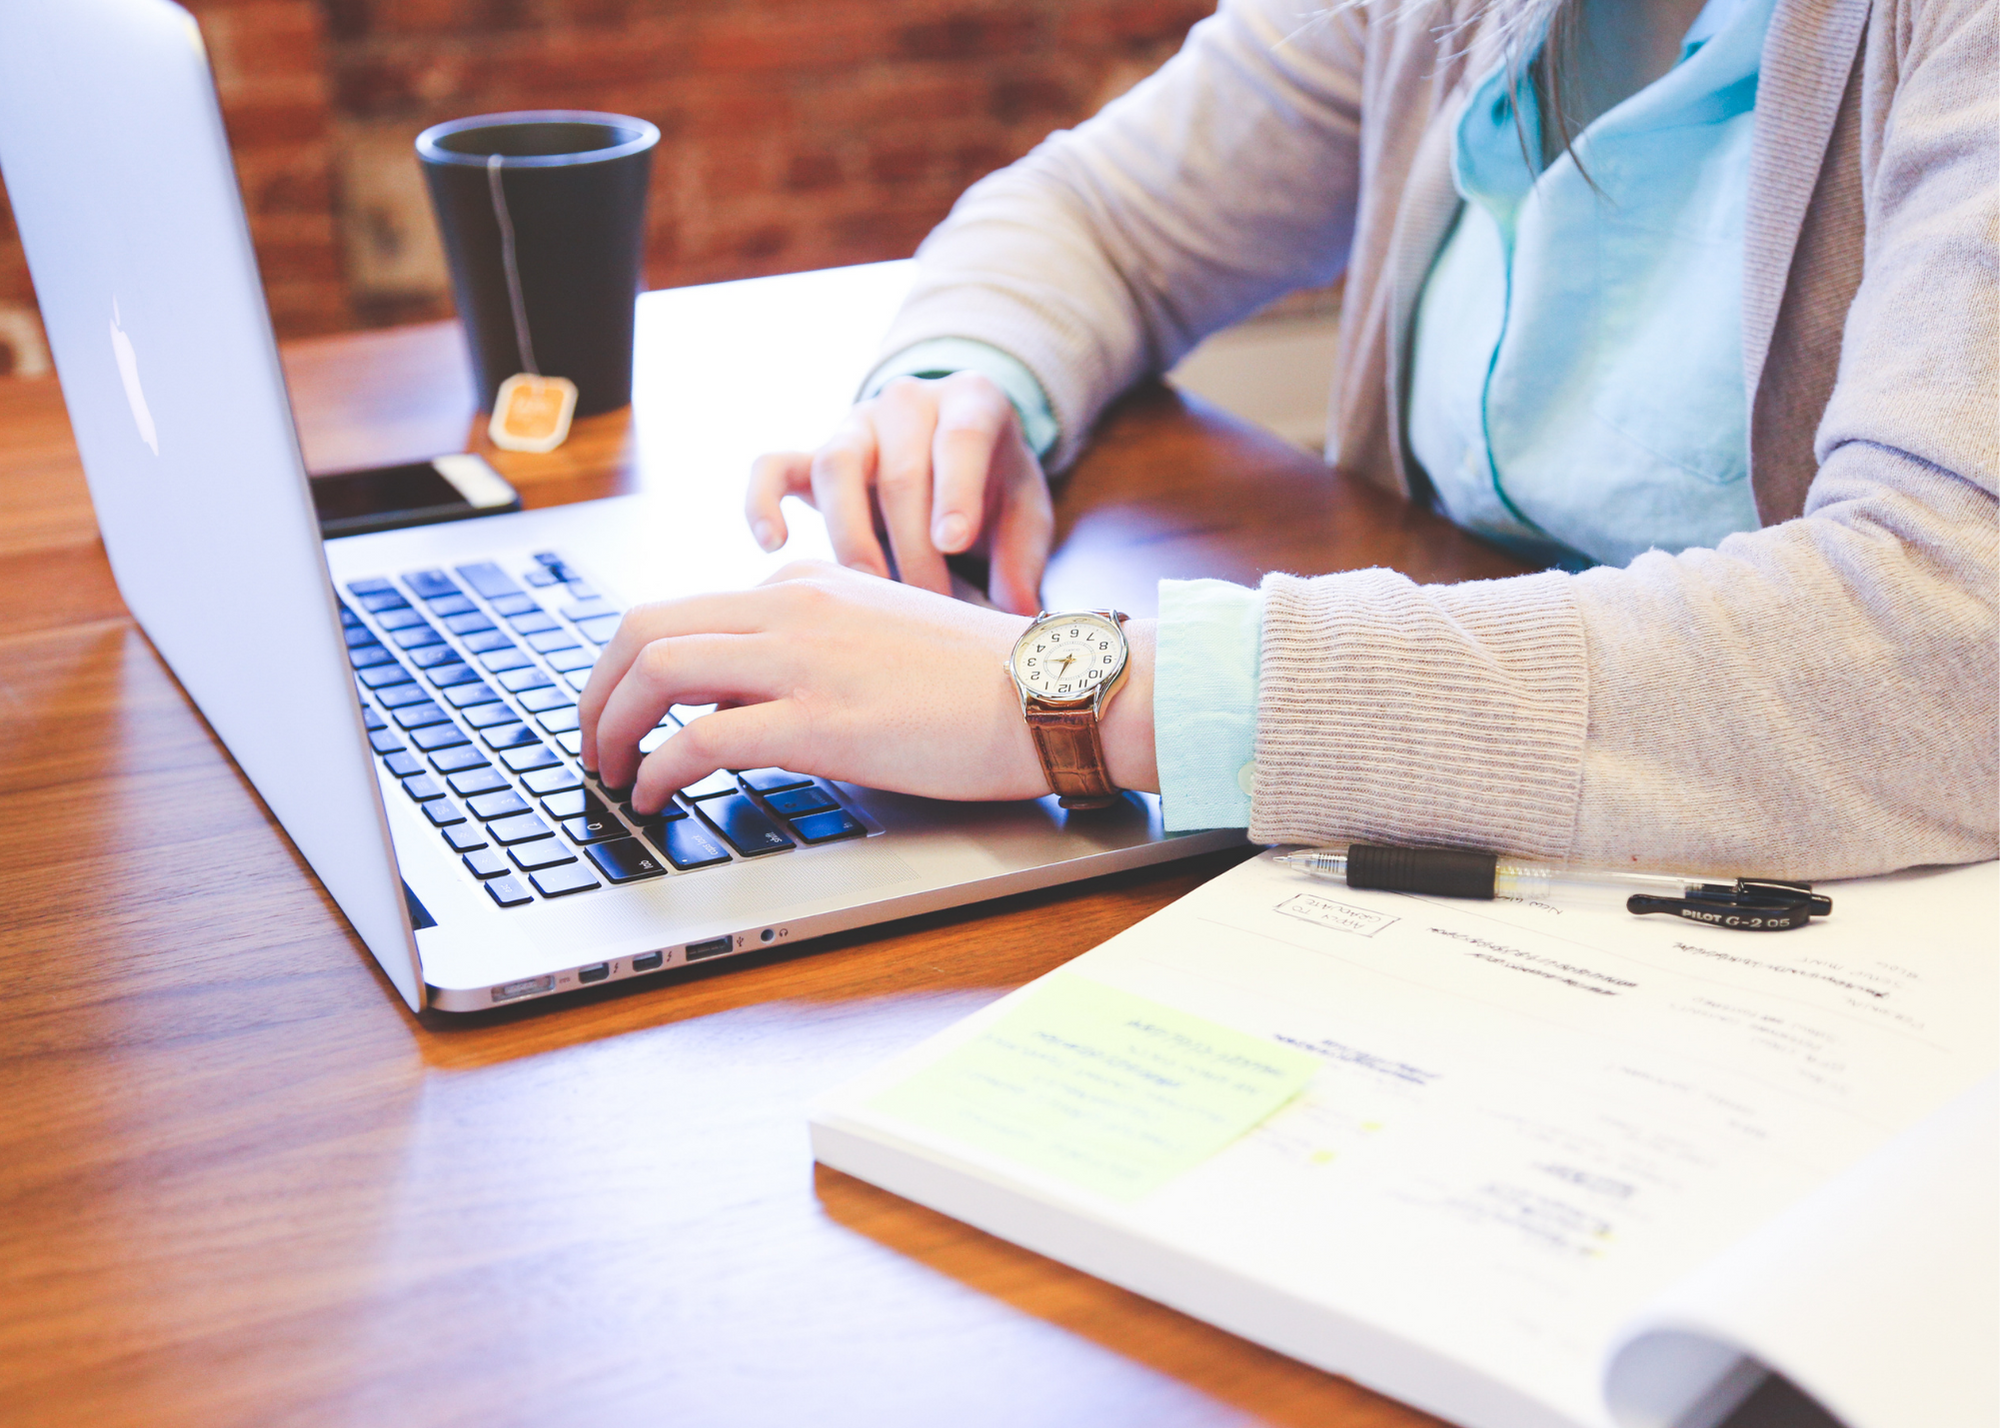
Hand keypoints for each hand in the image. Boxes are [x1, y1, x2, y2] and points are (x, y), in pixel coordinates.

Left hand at [578, 563, 1157, 813]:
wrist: (1053, 690)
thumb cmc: (985, 680)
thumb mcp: (881, 638)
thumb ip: (813, 651)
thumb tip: (746, 703)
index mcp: (806, 585)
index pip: (685, 611)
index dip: (632, 668)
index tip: (623, 711)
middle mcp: (791, 606)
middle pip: (645, 628)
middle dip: (597, 690)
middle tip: (591, 742)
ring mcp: (803, 660)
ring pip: (657, 670)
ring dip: (611, 726)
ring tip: (609, 774)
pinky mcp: (819, 720)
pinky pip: (700, 738)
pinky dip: (658, 770)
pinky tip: (656, 798)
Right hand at [745, 371, 1054, 615]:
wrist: (955, 449)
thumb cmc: (995, 485)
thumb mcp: (1025, 509)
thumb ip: (1023, 556)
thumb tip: (1018, 613)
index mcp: (972, 402)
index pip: (960, 437)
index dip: (955, 490)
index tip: (953, 542)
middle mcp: (908, 402)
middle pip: (900, 471)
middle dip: (913, 547)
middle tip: (929, 606)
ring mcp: (855, 425)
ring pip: (836, 466)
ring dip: (851, 536)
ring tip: (869, 591)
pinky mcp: (811, 454)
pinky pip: (772, 466)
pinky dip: (763, 501)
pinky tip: (773, 544)